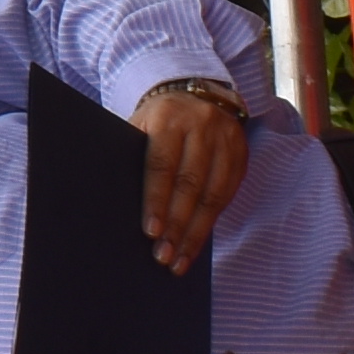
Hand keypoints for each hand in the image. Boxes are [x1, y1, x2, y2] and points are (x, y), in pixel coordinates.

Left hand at [135, 78, 252, 273]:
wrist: (196, 93)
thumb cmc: (157, 120)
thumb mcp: (140, 124)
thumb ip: (132, 154)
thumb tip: (111, 203)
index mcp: (169, 118)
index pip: (162, 165)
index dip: (156, 200)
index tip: (150, 232)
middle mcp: (202, 126)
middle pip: (190, 184)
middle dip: (176, 225)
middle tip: (162, 256)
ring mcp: (226, 140)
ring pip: (213, 195)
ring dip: (195, 233)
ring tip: (178, 260)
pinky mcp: (241, 154)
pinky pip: (227, 195)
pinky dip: (210, 223)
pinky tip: (196, 244)